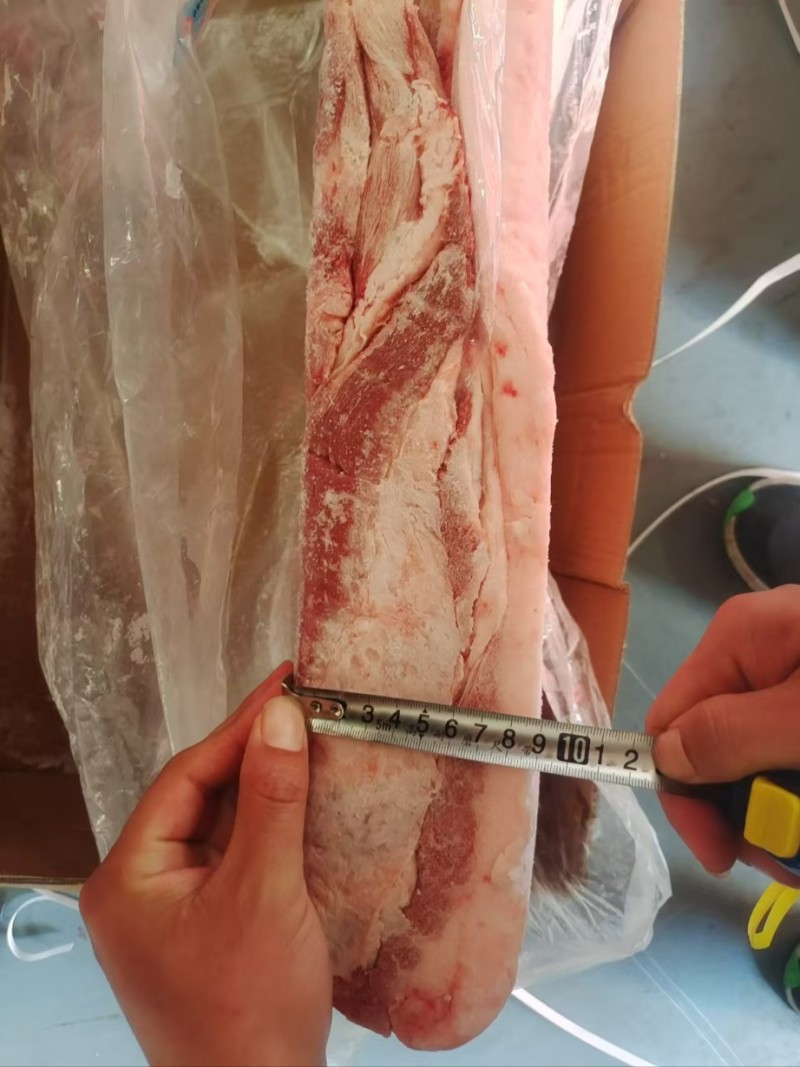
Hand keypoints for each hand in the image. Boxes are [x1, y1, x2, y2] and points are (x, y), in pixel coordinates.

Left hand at [79, 663, 331, 1066]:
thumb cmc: (249, 1009)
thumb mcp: (265, 891)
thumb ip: (272, 800)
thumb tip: (280, 715)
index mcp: (128, 878)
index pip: (185, 778)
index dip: (238, 728)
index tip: (285, 686)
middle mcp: (138, 890)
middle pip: (199, 799)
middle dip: (253, 758)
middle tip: (304, 710)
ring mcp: (170, 913)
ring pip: (219, 828)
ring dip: (265, 792)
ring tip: (310, 745)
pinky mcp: (204, 928)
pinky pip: (234, 859)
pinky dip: (269, 830)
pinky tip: (304, 805)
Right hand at [647, 586, 799, 882]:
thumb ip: (732, 734)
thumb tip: (663, 760)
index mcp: (738, 641)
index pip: (669, 723)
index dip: (685, 794)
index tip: (722, 853)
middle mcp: (759, 658)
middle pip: (715, 749)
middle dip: (743, 812)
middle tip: (787, 857)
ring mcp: (793, 681)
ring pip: (759, 763)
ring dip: (780, 814)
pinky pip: (790, 758)